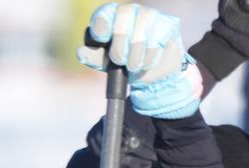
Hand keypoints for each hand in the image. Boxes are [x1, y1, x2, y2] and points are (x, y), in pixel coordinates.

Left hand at [77, 4, 201, 119]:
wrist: (153, 75)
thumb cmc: (127, 64)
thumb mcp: (107, 64)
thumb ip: (93, 57)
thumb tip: (81, 52)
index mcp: (112, 17)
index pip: (104, 12)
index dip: (101, 24)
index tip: (101, 39)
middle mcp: (130, 11)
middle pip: (123, 15)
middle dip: (120, 45)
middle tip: (120, 61)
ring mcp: (150, 15)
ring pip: (141, 27)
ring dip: (136, 53)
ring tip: (134, 66)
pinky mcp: (168, 24)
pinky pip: (157, 37)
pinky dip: (150, 55)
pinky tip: (148, 62)